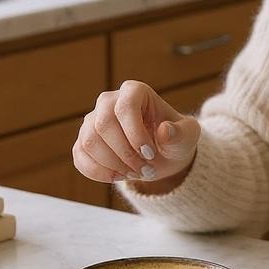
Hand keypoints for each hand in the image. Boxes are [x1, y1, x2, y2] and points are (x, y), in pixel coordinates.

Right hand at [73, 80, 200, 185]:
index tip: (150, 154)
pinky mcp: (83, 140)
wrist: (160, 155)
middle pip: (103, 124)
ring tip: (134, 173)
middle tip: (145, 169)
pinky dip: (98, 172)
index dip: (135, 133)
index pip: (125, 106)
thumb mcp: (188, 137)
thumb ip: (181, 133)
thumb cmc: (174, 140)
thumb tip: (164, 130)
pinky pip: (80, 156)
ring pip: (89, 141)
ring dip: (112, 165)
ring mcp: (92, 120)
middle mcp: (108, 101)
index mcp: (135, 92)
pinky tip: (117, 176)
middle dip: (125, 154)